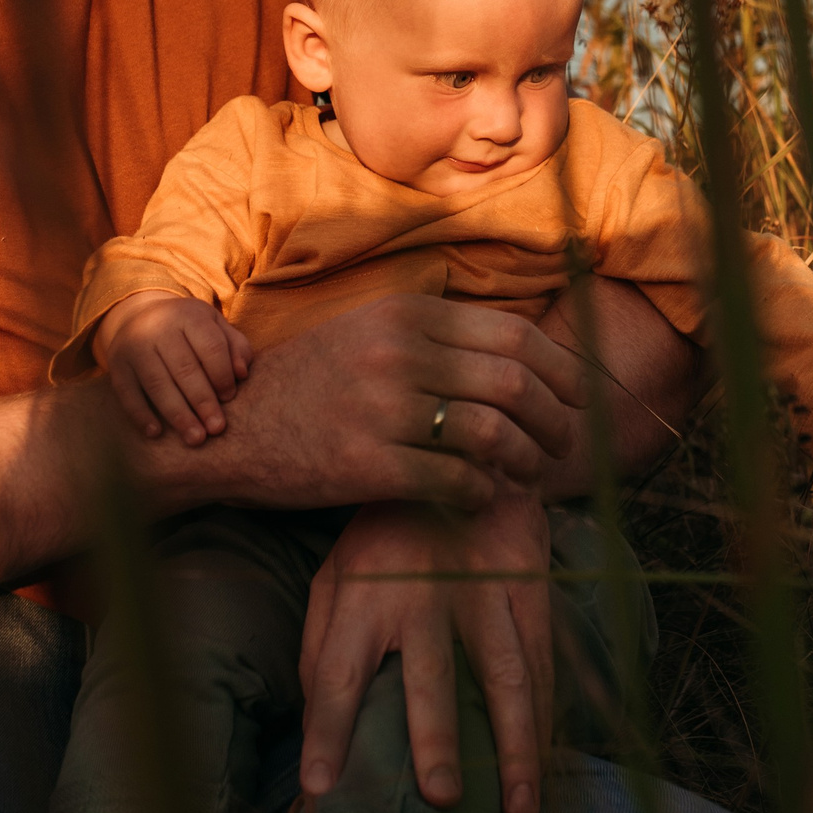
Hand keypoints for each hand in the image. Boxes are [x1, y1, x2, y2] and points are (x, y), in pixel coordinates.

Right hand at [95, 292, 250, 444]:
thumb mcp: (214, 326)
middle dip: (203, 401)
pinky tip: (156, 434)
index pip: (210, 347)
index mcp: (188, 316)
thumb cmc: (189, 329)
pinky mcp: (116, 365)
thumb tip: (242, 374)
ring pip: (157, 384)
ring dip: (178, 414)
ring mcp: (134, 346)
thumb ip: (235, 347)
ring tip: (195, 438)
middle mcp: (158, 327)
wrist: (139, 315)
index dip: (222, 375)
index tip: (230, 398)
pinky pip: (127, 393)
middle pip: (185, 369)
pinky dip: (141, 415)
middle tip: (216, 429)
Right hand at [152, 294, 587, 513]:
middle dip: (556, 418)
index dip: (562, 369)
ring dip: (526, 460)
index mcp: (406, 313)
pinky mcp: (365, 464)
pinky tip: (483, 499)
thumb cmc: (313, 383)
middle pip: (514, 383)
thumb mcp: (370, 332)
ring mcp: (381, 407)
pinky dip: (483, 494)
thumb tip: (523, 354)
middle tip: (565, 442)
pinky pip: (456, 481)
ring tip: (531, 473)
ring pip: (493, 434)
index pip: (513, 335)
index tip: (580, 395)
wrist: (232, 426)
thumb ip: (436, 337)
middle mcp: (397, 352)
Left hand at [299, 494, 553, 812]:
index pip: (337, 673)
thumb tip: (314, 721)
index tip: (320, 788)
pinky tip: (548, 762)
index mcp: (362, 594)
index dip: (327, 731)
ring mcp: (482, 588)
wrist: (461, 454)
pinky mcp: (528, 584)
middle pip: (429, 676)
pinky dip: (547, 715)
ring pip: (503, 675)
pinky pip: (541, 658)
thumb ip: (321, 644)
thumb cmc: (385, 532)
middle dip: (435, 739)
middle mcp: (422, 594)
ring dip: (513, 744)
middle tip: (440, 799)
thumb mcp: (335, 572)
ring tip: (519, 809)